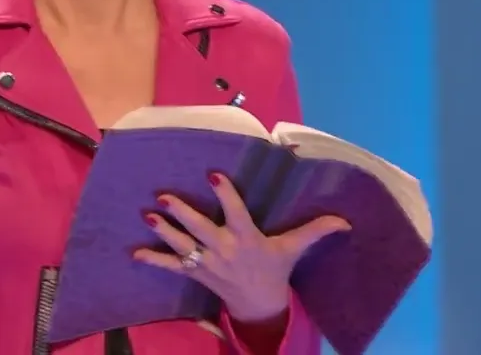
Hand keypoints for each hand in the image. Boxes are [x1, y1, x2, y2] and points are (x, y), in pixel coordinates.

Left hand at [133, 172, 349, 323]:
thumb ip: (314, 231)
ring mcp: (208, 263)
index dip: (224, 193)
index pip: (235, 212)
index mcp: (247, 238)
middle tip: (164, 197)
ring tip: (148, 216)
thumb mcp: (292, 249)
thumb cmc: (274, 269)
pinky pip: (172, 268)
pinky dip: (154, 261)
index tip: (212, 175)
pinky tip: (135, 253)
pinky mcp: (196, 274)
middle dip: (183, 214)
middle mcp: (225, 249)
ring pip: (183, 246)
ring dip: (165, 232)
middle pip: (201, 229)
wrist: (261, 305)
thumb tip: (344, 221)